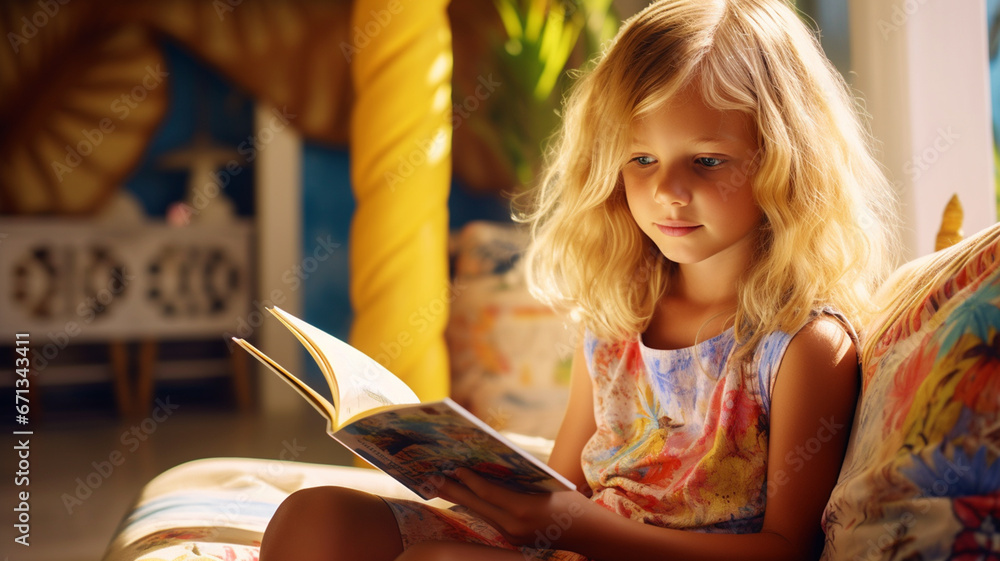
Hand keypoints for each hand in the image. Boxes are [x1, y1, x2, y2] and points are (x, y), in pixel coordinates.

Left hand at [436, 468, 597, 549]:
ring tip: (439, 485)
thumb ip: (519, 480)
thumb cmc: (573, 503)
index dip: (470, 479)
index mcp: (524, 510)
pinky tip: (464, 495)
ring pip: (480, 513)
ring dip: (459, 498)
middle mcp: (514, 526)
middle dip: (452, 490)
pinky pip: (490, 519)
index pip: (488, 493)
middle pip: (477, 505)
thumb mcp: (548, 485)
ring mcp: (512, 536)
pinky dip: (476, 505)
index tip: (454, 467)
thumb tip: (492, 467)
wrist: (590, 534)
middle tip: (431, 477)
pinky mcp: (513, 540)